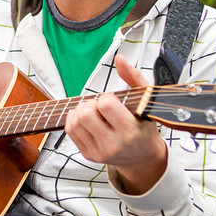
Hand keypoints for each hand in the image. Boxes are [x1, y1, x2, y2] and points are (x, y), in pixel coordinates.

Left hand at [64, 55, 167, 193]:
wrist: (142, 156)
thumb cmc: (143, 126)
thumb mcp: (145, 101)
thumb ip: (133, 77)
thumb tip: (119, 58)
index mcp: (130, 131)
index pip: (105, 105)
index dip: (106, 98)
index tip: (113, 101)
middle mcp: (114, 144)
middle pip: (85, 114)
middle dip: (91, 104)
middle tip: (100, 106)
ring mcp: (99, 152)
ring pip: (75, 122)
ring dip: (80, 111)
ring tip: (94, 112)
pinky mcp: (89, 155)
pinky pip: (70, 130)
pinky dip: (74, 119)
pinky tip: (87, 119)